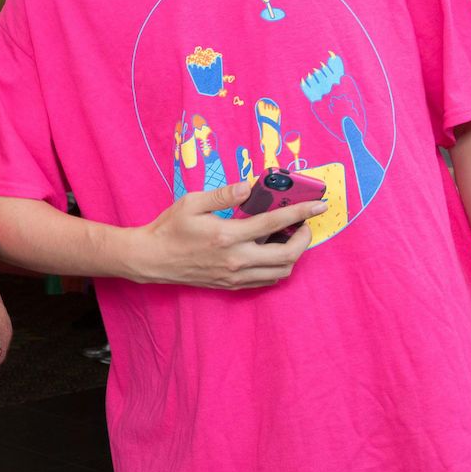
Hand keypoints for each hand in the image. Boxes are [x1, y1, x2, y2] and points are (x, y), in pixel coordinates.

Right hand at [126, 181, 326, 288]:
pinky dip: (277, 267)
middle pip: (287, 255)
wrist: (152, 259)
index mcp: (227, 235)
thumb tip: (249, 186)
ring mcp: (234, 276)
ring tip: (289, 236)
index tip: (318, 205)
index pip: (274, 223)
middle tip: (304, 223)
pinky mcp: (231, 285)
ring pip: (281, 272)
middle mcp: (235, 260)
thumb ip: (224, 194)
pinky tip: (271, 252)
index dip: (301, 212)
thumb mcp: (192, 202)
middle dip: (304, 237)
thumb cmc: (170, 228)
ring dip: (293, 254)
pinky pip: (266, 281)